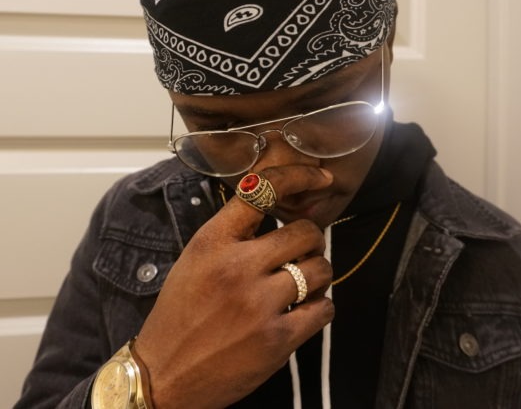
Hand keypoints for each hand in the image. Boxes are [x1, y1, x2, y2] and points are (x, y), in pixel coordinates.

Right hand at [133, 165, 334, 408]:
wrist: (165, 374)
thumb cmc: (180, 313)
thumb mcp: (195, 259)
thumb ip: (233, 234)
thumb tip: (279, 214)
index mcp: (213, 241)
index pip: (261, 190)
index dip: (297, 176)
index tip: (319, 177)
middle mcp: (237, 266)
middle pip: (305, 232)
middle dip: (312, 239)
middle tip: (305, 249)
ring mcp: (259, 304)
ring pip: (320, 269)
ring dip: (319, 273)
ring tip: (304, 281)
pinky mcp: (277, 340)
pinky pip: (325, 308)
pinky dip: (322, 305)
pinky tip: (307, 308)